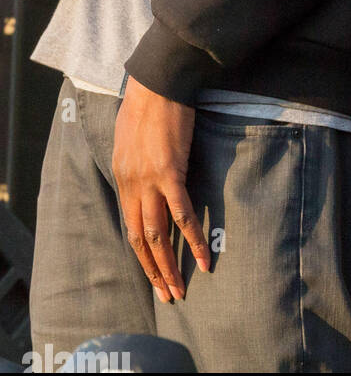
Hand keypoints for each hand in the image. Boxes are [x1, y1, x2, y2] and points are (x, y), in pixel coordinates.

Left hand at [112, 75, 209, 301]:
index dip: (142, 253)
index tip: (154, 272)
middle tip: (166, 294)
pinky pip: (182, 213)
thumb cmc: (149, 101)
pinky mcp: (170, 172)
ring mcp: (149, 180)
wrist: (159, 81)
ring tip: (180, 288)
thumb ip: (137, 161)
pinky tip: (202, 257)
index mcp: (123, 177)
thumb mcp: (132, 136)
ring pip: (157, 234)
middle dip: (153, 270)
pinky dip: (192, 238)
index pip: (131, 224)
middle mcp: (131, 184)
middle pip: (140, 238)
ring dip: (168, 265)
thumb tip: (149, 174)